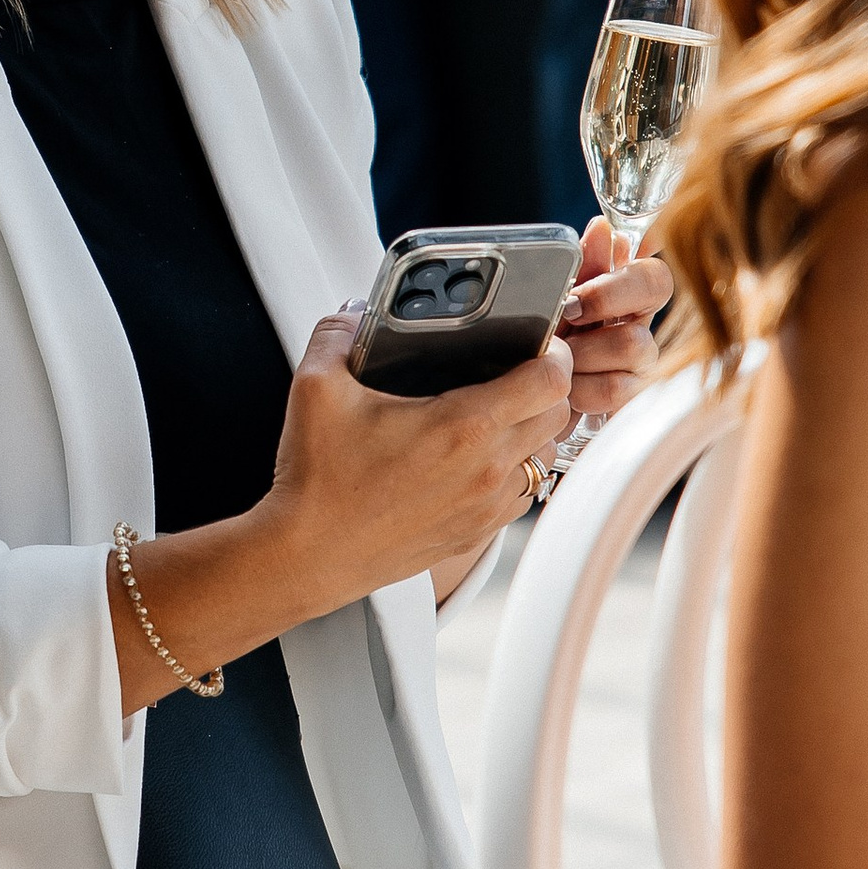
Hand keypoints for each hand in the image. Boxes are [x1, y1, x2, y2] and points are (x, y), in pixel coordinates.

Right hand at [261, 308, 575, 611]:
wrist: (309, 554)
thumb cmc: (318, 480)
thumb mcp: (316, 387)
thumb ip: (337, 334)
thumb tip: (356, 314)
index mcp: (462, 427)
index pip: (550, 380)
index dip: (552, 352)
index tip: (536, 342)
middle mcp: (486, 469)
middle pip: (558, 414)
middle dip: (546, 385)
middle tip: (516, 368)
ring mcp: (485, 507)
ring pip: (544, 456)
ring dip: (532, 429)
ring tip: (498, 411)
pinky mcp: (476, 533)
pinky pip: (520, 493)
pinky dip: (513, 469)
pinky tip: (477, 456)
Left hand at [554, 216, 671, 424]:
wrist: (525, 400)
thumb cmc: (545, 344)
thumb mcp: (554, 302)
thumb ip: (580, 266)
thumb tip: (602, 228)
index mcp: (624, 294)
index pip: (654, 273)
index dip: (621, 279)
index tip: (578, 296)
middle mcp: (639, 325)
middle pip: (652, 298)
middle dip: (604, 302)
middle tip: (567, 317)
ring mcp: (641, 364)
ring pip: (633, 344)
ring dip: (584, 352)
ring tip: (559, 357)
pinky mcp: (632, 399)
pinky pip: (618, 387)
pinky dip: (583, 389)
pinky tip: (567, 390)